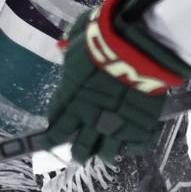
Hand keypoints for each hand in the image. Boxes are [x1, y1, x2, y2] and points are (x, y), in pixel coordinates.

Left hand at [42, 0, 190, 160]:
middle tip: (79, 152)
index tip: (50, 140)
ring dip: (103, 153)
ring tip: (105, 151)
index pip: (56, 128)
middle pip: (79, 149)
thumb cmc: (105, 38)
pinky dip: (132, 145)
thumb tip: (62, 45)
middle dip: (77, 152)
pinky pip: (134, 148)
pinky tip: (130, 140)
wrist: (138, 47)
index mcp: (71, 99)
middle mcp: (91, 119)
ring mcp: (116, 127)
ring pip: (106, 154)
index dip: (52, 137)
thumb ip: (70, 47)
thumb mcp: (79, 37)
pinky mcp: (141, 129)